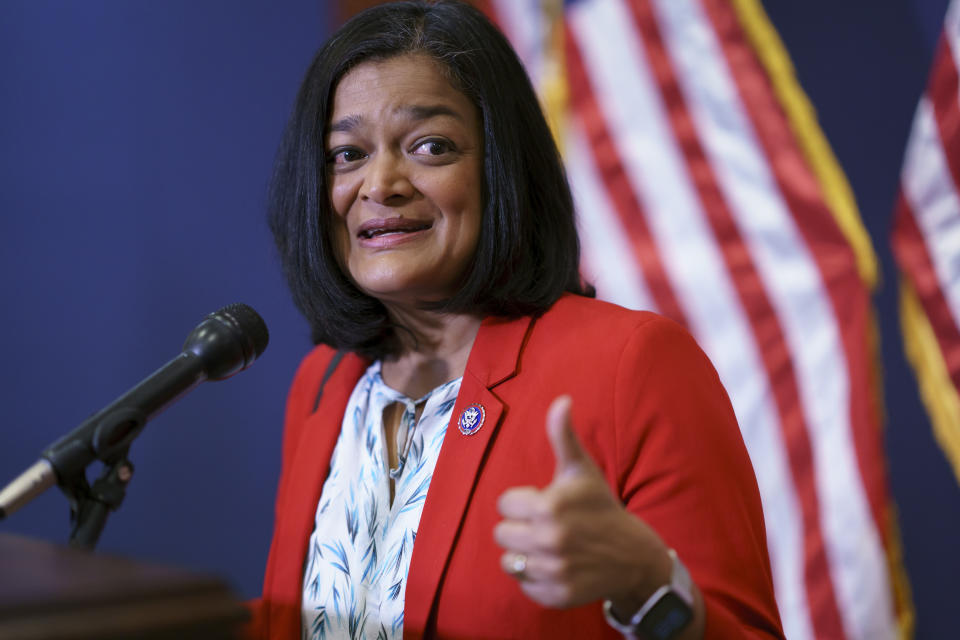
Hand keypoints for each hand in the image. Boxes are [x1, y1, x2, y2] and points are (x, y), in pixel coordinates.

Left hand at [493, 395, 670, 609]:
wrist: (633, 555)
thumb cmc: (600, 506)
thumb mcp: (582, 470)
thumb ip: (564, 436)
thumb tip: (562, 400)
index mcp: (549, 506)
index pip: (504, 504)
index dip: (522, 502)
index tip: (543, 503)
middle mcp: (549, 540)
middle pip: (502, 534)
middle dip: (520, 527)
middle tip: (545, 525)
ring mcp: (553, 570)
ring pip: (508, 560)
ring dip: (524, 553)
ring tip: (549, 545)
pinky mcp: (556, 594)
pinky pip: (523, 584)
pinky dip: (535, 577)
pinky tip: (556, 565)